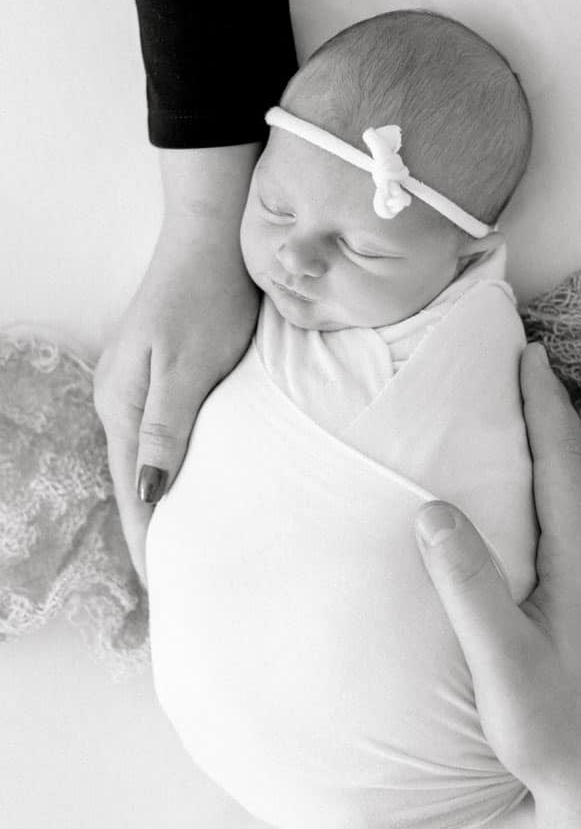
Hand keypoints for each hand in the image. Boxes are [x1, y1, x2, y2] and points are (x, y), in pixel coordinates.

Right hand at [94, 145, 260, 585]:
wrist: (212, 241)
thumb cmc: (205, 299)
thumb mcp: (186, 366)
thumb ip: (166, 429)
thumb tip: (148, 493)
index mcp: (123, 406)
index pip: (133, 491)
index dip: (150, 540)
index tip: (166, 588)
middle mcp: (121, 403)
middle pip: (134, 483)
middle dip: (153, 532)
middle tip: (179, 583)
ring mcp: (137, 390)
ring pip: (147, 463)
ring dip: (163, 505)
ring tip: (185, 550)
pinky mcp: (160, 379)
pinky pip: (161, 440)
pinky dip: (173, 472)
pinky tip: (188, 489)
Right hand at [414, 343, 580, 828]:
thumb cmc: (553, 729)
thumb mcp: (502, 662)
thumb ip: (470, 586)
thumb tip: (432, 511)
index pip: (563, 464)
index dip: (544, 406)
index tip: (526, 355)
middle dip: (553, 408)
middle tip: (526, 362)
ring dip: (560, 442)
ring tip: (531, 409)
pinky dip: (563, 479)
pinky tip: (543, 488)